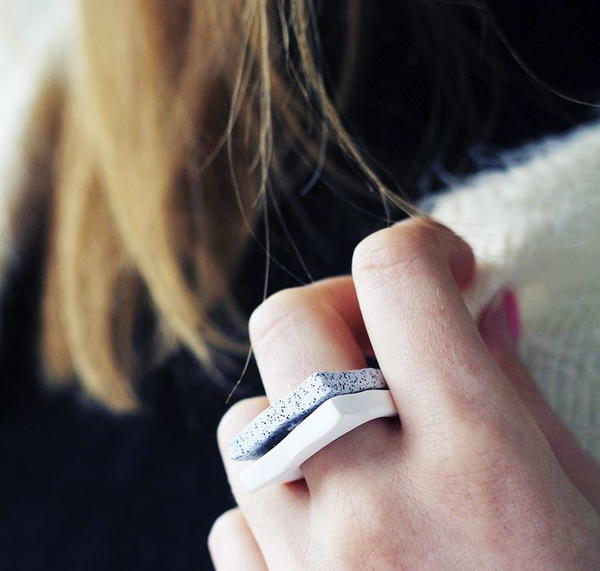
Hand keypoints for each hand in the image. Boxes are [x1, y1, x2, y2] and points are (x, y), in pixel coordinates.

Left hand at [210, 218, 599, 569]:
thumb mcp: (583, 497)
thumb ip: (510, 387)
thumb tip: (479, 301)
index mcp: (477, 459)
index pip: (395, 277)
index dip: (417, 246)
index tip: (444, 269)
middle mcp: (372, 502)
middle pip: (287, 324)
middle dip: (334, 309)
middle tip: (383, 338)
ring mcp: (307, 568)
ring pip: (246, 420)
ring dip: (297, 414)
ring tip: (361, 454)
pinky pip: (236, 517)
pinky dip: (277, 505)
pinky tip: (334, 538)